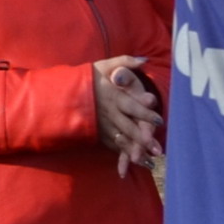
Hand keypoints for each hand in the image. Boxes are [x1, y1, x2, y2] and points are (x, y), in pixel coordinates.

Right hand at [92, 56, 162, 170]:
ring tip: (148, 161)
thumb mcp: (104, 65)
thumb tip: (145, 60)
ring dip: (134, 151)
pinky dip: (122, 155)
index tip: (160, 121)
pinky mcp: (98, 133)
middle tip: (158, 150)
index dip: (145, 113)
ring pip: (121, 140)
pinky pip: (112, 145)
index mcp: (112, 96)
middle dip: (143, 139)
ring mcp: (102, 125)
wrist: (63, 91)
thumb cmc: (89, 77)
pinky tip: (134, 163)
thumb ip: (125, 62)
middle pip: (128, 127)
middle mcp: (108, 112)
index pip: (131, 106)